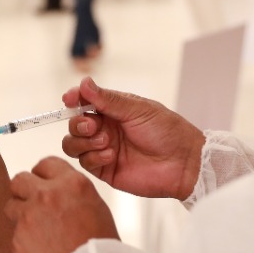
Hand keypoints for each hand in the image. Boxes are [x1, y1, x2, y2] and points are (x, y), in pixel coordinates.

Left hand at [5, 158, 118, 252]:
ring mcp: (28, 217)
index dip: (43, 176)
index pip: (45, 164)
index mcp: (72, 184)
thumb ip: (72, 194)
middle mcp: (47, 195)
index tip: (43, 185)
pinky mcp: (17, 240)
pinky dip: (24, 243)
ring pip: (11, 206)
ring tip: (39, 233)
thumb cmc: (100, 251)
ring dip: (21, 216)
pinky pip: (14, 235)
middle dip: (25, 192)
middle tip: (34, 206)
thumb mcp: (96, 209)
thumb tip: (57, 191)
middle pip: (20, 179)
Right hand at [61, 77, 205, 200]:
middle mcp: (105, 129)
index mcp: (113, 110)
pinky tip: (111, 155)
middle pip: (74, 124)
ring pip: (73, 144)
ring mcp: (103, 149)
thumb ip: (108, 99)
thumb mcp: (137, 109)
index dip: (73, 99)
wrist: (183, 163)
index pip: (84, 102)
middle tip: (93, 126)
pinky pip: (85, 163)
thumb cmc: (167, 131)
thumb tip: (84, 82)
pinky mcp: (105, 170)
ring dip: (84, 141)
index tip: (70, 99)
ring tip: (106, 142)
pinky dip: (94, 157)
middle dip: (78, 124)